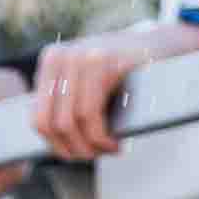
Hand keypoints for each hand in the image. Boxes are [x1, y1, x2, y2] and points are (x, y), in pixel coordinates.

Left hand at [28, 21, 197, 163]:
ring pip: (71, 122)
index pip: (38, 118)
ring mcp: (83, 57)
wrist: (161, 43)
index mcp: (52, 60)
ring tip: (109, 149)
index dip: (56, 146)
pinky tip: (116, 142)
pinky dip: (102, 138)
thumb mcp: (87, 81)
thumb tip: (53, 143)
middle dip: (74, 150)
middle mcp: (63, 56)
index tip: (77, 154)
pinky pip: (91, 114)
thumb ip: (65, 102)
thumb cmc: (123, 71)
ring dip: (90, 147)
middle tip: (96, 155)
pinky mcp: (106, 62)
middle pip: (53, 123)